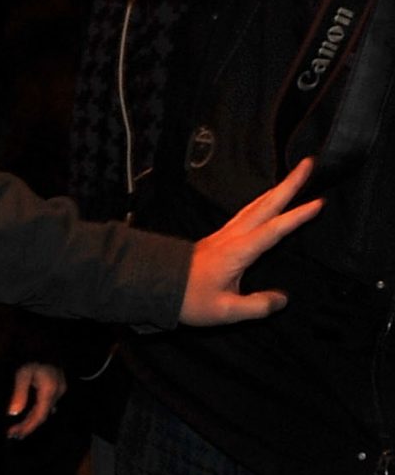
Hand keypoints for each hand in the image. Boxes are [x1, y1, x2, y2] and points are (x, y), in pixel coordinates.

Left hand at [5, 361, 65, 439]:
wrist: (46, 344)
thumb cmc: (33, 356)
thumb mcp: (22, 374)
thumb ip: (19, 394)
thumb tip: (12, 413)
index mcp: (49, 391)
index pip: (38, 416)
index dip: (26, 427)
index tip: (13, 434)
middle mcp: (57, 393)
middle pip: (42, 416)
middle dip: (28, 427)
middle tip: (13, 435)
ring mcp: (59, 390)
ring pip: (45, 411)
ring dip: (32, 420)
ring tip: (18, 429)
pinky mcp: (57, 387)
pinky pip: (47, 404)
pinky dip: (36, 412)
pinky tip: (29, 416)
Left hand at [180, 156, 322, 323]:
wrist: (157, 287)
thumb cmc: (189, 300)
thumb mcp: (225, 311)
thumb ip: (257, 306)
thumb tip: (282, 300)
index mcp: (237, 251)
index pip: (273, 230)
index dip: (297, 217)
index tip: (318, 202)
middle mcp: (232, 236)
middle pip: (266, 205)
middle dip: (289, 183)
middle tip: (308, 163)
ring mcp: (224, 234)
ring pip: (255, 206)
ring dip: (276, 190)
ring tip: (294, 176)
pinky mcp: (219, 237)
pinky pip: (246, 213)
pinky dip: (263, 202)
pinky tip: (267, 202)